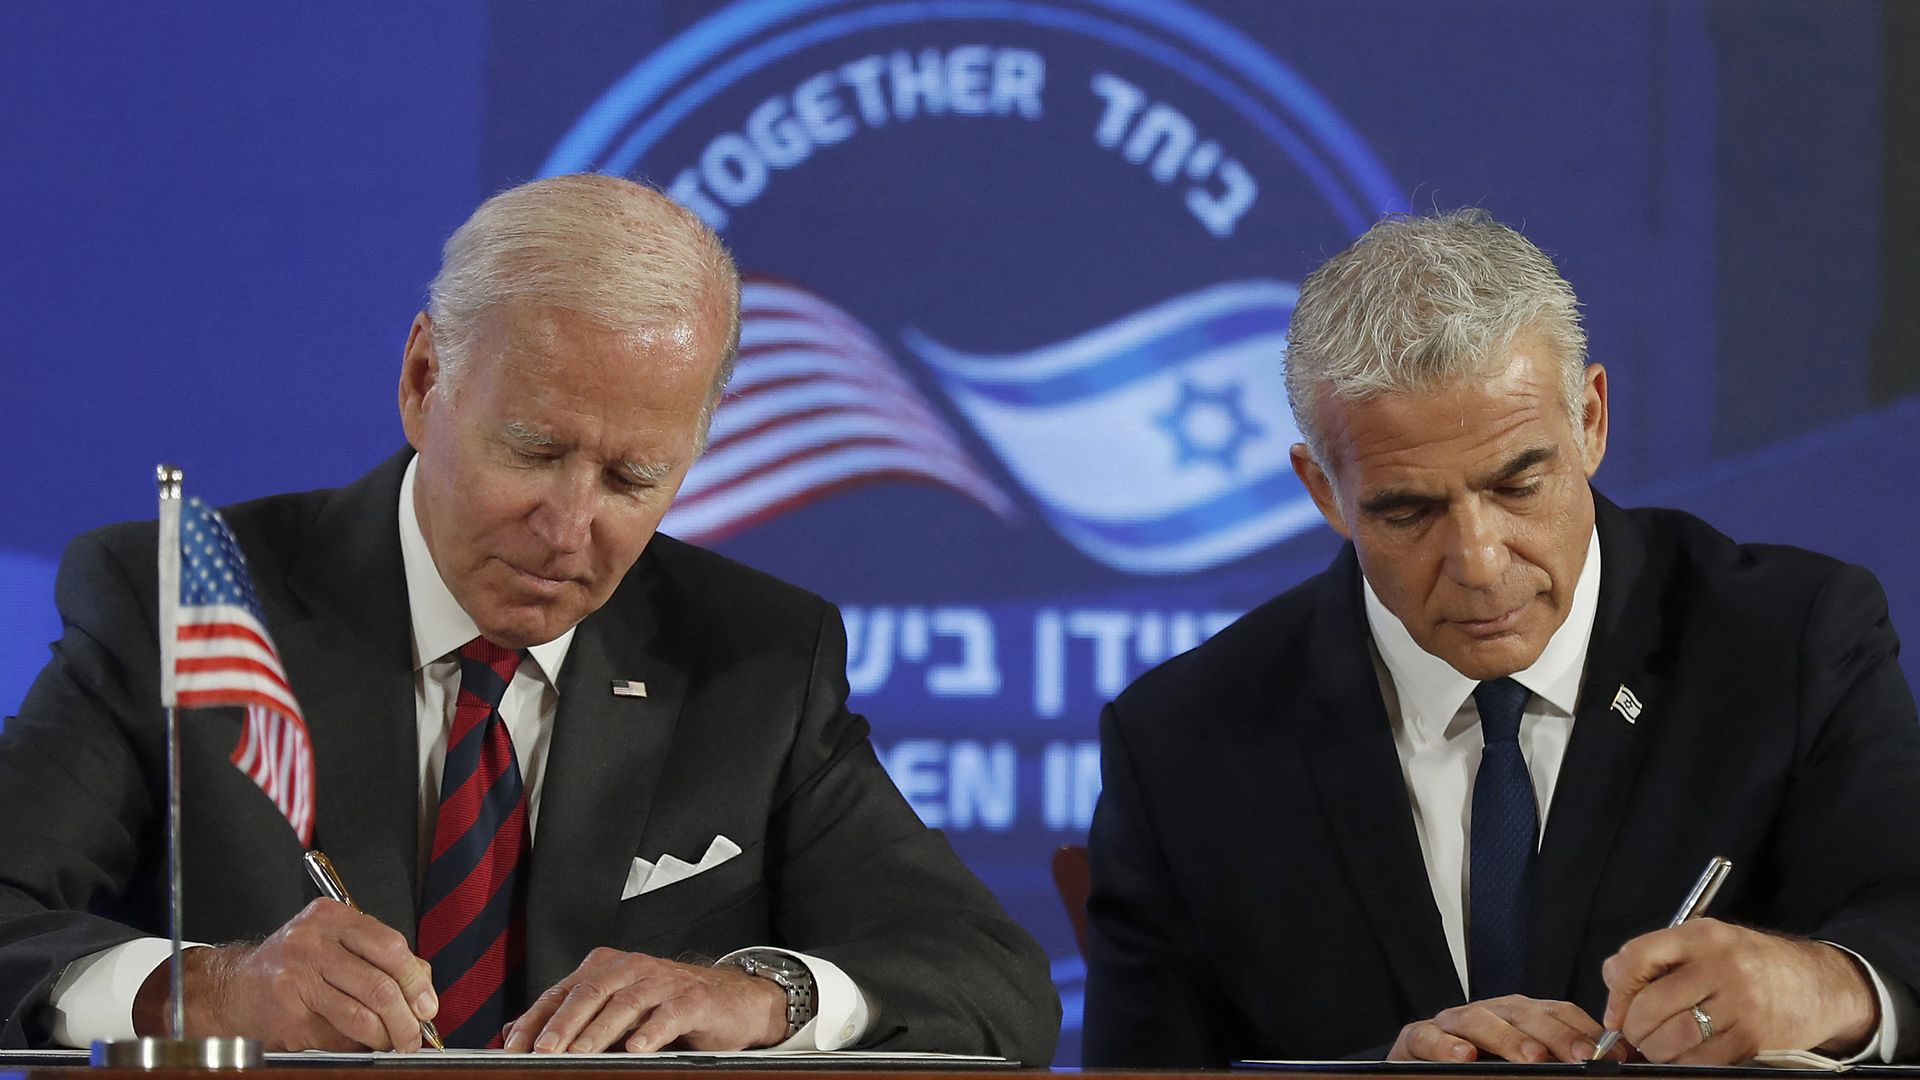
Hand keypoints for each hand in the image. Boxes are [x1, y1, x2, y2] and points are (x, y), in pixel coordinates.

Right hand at [134, 899, 436, 1050]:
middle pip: (379, 983)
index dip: (416, 980)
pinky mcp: (288, 1014)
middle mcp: (312, 943)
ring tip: (394, 1042)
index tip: (428, 1004)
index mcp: (331, 917)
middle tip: (415, 1033)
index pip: (390, 946)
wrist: (232, 988)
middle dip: (406, 1016)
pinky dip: (359, 1045)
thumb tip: (424, 989)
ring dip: (386, 1036)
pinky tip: (364, 1044)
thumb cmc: (291, 965)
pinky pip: (338, 1035)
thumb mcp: (334, 943)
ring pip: (361, 1014)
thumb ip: (379, 957)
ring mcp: (296, 979)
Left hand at [503, 948, 786, 1052]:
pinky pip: (669, 1014)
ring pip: (625, 1002)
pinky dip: (651, 1031)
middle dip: (562, 1024)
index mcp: (607, 967)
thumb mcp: (615, 1011)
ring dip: (599, 1030)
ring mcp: (663, 981)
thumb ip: (571, 1019)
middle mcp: (632, 968)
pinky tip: (637, 1049)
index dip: (535, 1019)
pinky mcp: (693, 1000)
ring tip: (581, 1054)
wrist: (732, 1000)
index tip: (512, 1047)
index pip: (561, 991)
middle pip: (589, 991)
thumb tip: (514, 1032)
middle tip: (542, 1050)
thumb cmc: (667, 1007)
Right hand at [1390, 996, 1618, 1062]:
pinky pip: (1426, 1035)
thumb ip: (1553, 1063)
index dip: (1584, 1029)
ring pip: (1477, 1018)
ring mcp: (1448, 1024)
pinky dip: (1445, 1044)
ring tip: (1533, 1059)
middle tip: (1584, 1057)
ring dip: (1508, 1038)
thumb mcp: (1518, 1067)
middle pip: (1522, 1012)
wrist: (1421, 1072)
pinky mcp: (1415, 1038)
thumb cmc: (1476, 1071)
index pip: (1555, 1011)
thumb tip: (1610, 1065)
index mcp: (1515, 1018)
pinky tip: (1465, 1056)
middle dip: (1557, 1034)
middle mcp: (1485, 1014)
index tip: (1614, 1054)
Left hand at [1601, 919, 1877, 1063]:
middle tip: (1634, 1036)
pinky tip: (1684, 1057)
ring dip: (1655, 1050)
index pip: (1637, 957)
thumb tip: (1612, 983)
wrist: (1818, 983)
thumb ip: (1656, 957)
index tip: (1615, 1012)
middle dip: (1633, 1028)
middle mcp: (1721, 966)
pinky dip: (1683, 1064)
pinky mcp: (1754, 1037)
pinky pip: (1702, 1060)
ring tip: (1657, 1047)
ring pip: (1673, 1037)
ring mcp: (1741, 1003)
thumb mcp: (1705, 943)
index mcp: (1700, 936)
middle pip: (1651, 1005)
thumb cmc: (1748, 963)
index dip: (1616, 991)